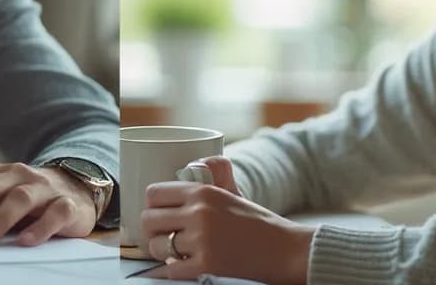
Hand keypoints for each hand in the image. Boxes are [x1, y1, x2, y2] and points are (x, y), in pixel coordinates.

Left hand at [142, 156, 315, 283]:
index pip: (154, 193)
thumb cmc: (258, 223)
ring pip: (157, 247)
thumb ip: (214, 179)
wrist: (286, 250)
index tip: (157, 215)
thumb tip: (195, 163)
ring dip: (162, 253)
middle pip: (149, 220)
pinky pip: (170, 271)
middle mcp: (199, 213)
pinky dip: (172, 272)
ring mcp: (202, 240)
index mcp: (203, 192)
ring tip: (173, 253)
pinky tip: (182, 268)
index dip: (151, 206)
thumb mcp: (234, 193)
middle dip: (151, 231)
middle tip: (161, 237)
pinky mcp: (207, 265)